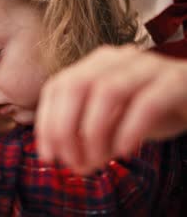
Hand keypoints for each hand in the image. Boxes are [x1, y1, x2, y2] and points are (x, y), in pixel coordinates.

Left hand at [36, 45, 186, 174]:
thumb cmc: (149, 110)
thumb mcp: (112, 123)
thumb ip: (88, 135)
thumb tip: (68, 160)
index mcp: (95, 64)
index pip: (57, 86)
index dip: (46, 122)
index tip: (47, 155)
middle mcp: (117, 58)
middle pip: (76, 85)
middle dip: (65, 128)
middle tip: (71, 162)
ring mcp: (148, 65)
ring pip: (108, 91)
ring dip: (95, 132)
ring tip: (96, 161)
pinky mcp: (176, 80)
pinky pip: (148, 103)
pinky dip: (130, 130)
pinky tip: (124, 152)